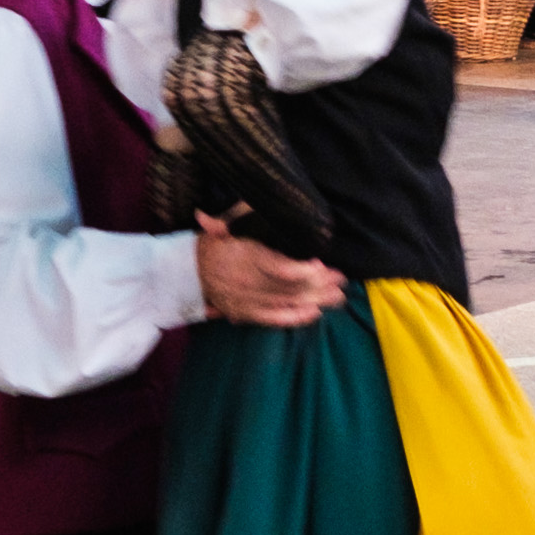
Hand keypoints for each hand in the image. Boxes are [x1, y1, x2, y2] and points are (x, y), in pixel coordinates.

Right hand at [195, 217, 343, 327]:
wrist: (192, 271)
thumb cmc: (217, 242)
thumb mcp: (225, 224)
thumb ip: (234, 216)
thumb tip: (215, 216)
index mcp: (244, 257)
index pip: (276, 267)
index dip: (300, 269)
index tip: (320, 265)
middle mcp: (247, 282)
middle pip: (288, 286)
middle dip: (319, 284)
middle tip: (341, 280)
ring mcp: (247, 300)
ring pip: (286, 302)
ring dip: (315, 300)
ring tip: (338, 296)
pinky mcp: (246, 314)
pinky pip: (273, 319)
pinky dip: (294, 317)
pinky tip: (315, 313)